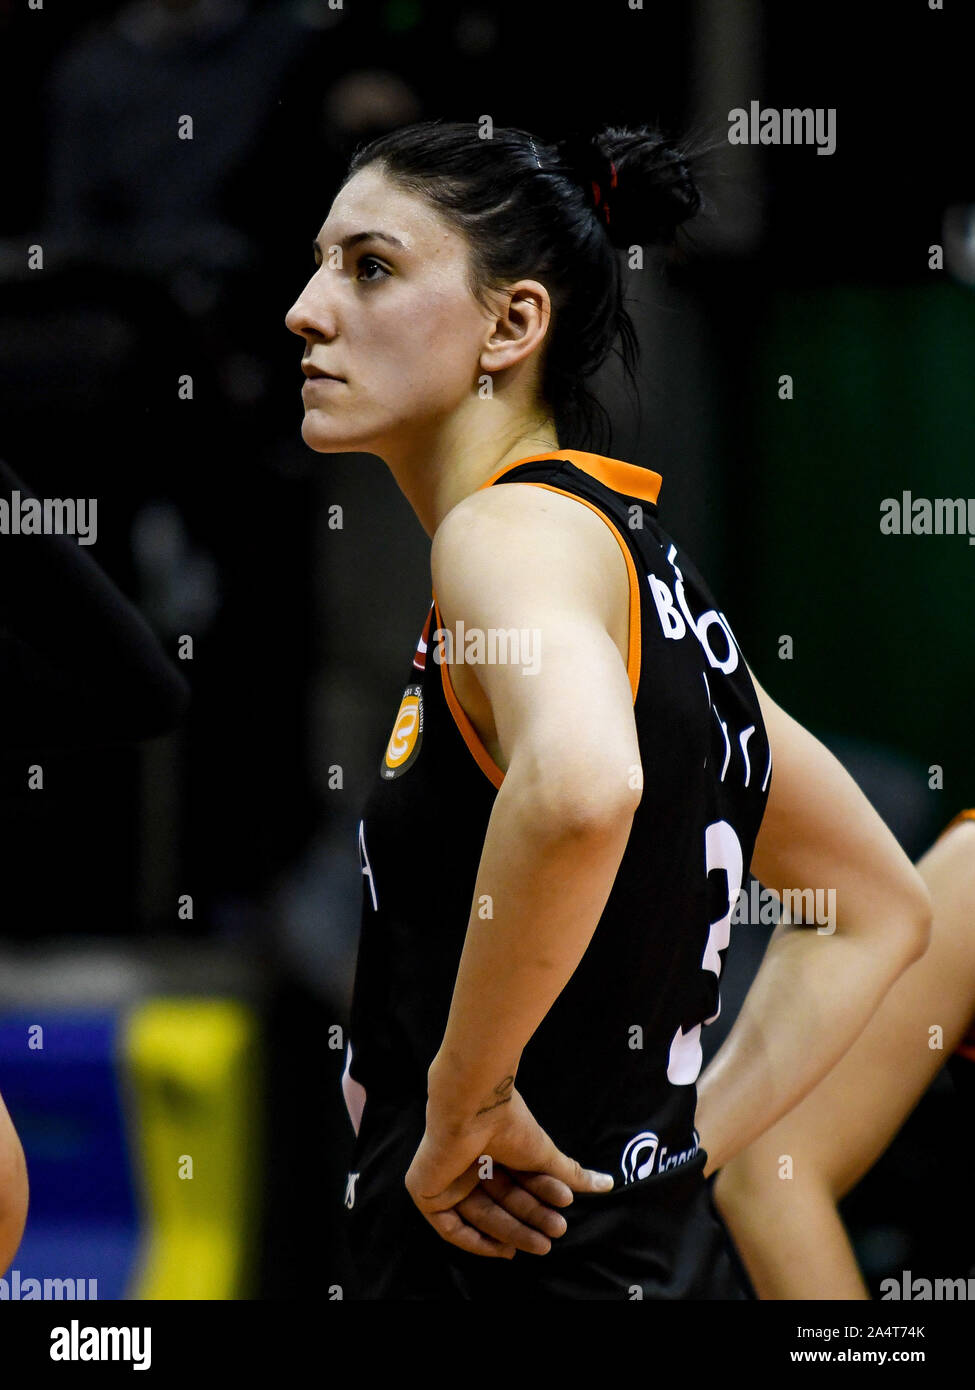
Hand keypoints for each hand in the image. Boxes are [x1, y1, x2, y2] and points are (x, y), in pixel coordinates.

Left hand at [404, 1082, 613, 1258]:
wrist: (473, 1107)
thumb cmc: (507, 1124)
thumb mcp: (543, 1155)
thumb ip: (569, 1173)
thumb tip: (608, 1184)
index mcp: (490, 1149)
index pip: (516, 1184)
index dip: (539, 1202)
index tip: (562, 1217)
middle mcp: (467, 1163)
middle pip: (501, 1202)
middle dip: (530, 1220)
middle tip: (556, 1233)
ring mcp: (445, 1178)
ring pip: (480, 1216)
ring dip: (512, 1232)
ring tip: (543, 1242)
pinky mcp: (426, 1190)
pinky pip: (450, 1227)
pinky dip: (475, 1241)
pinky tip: (502, 1250)